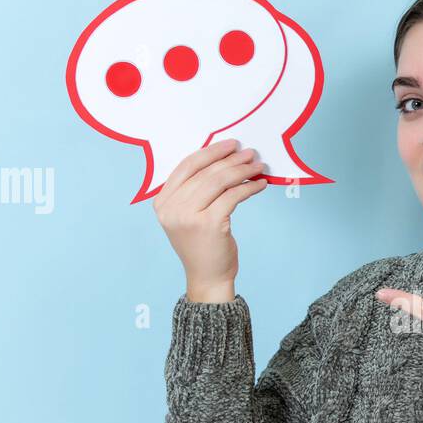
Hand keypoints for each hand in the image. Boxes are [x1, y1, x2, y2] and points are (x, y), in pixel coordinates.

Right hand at [152, 138, 269, 300]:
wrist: (207, 278)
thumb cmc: (202, 246)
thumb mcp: (188, 216)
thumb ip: (195, 191)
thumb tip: (224, 159)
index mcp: (162, 202)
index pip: (187, 166)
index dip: (211, 152)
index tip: (231, 145)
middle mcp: (172, 208)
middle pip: (206, 172)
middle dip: (231, 159)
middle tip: (250, 154)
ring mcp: (189, 216)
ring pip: (220, 181)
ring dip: (242, 171)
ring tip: (258, 166)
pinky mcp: (210, 223)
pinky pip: (233, 196)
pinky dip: (249, 188)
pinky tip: (259, 185)